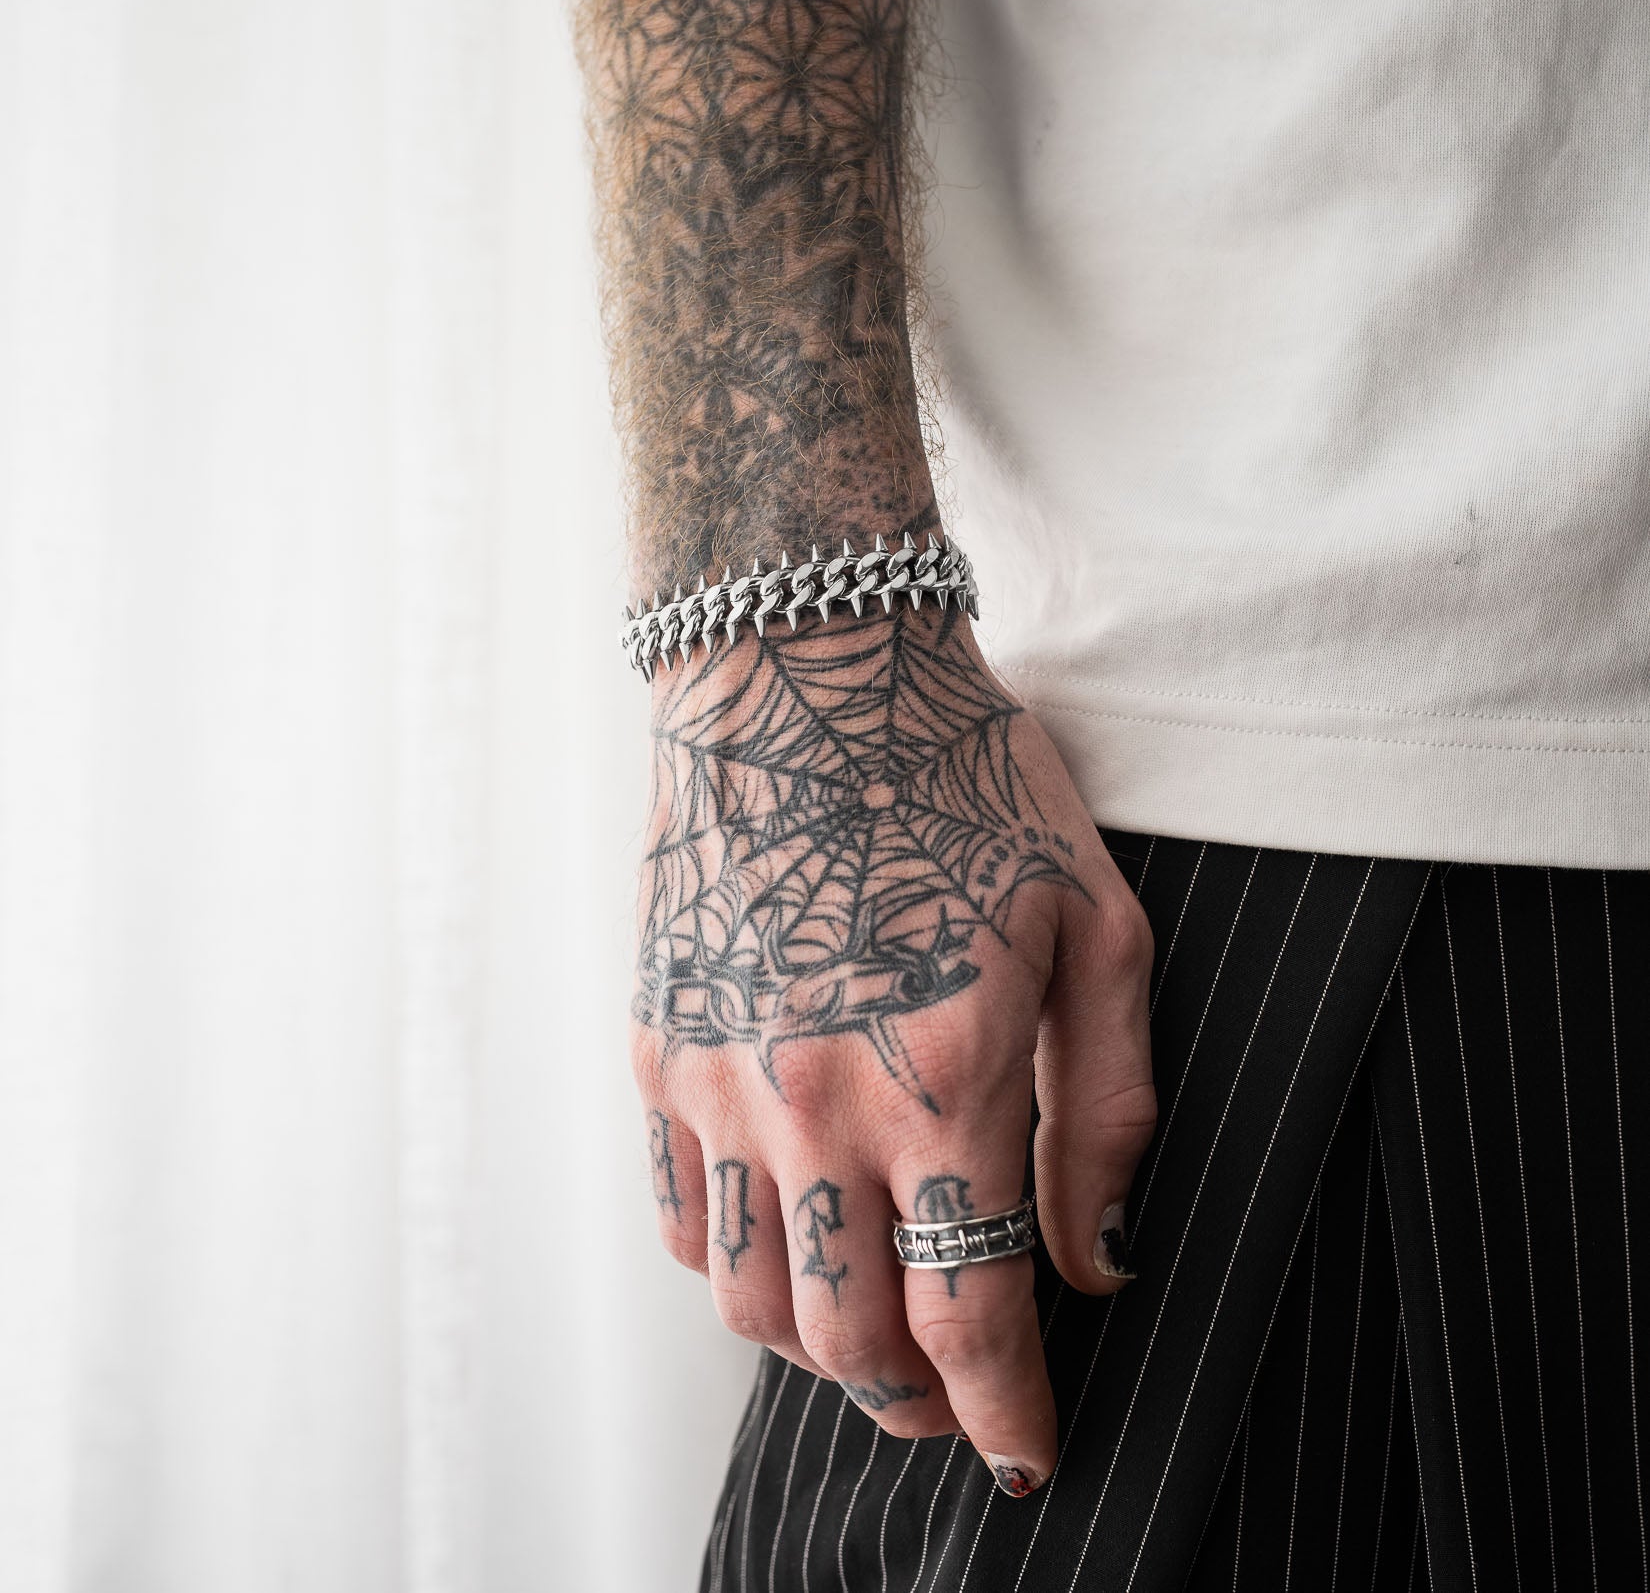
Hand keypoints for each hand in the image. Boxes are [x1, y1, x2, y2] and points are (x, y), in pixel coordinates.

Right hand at [629, 603, 1154, 1493]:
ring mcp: (717, 1083)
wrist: (803, 671)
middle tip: (954, 1395)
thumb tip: (1102, 1258)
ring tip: (870, 1327)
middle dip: (914, 1400)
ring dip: (819, 1347)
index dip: (1005, 1411)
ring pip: (750, 1301)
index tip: (1026, 1454)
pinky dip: (735, 1266)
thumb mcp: (1096, 926)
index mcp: (944, 1079)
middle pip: (849, 1340)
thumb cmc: (966, 781)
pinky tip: (786, 1237)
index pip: (971, 1312)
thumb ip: (1110, 1109)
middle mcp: (814, 1103)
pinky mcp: (657, 1050)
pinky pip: (679, 1215)